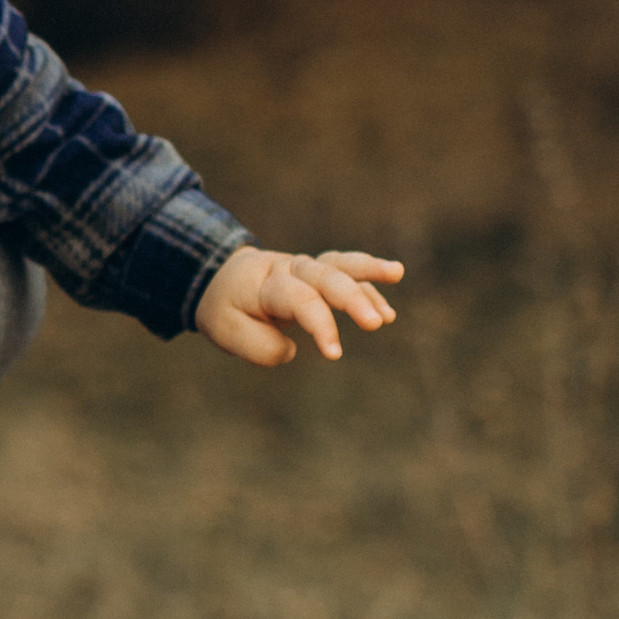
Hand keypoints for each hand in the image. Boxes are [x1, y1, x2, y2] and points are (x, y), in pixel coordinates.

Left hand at [194, 246, 402, 369]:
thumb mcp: (227, 332)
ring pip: (340, 263)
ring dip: (369, 269)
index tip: (335, 354)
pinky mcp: (320, 274)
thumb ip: (259, 346)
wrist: (222, 280)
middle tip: (375, 323)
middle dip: (352, 297)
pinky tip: (389, 311)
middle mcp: (290, 269)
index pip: (299, 299)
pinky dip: (370, 282)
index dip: (321, 325)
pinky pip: (349, 272)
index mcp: (265, 284)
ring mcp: (307, 268)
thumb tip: (291, 349)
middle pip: (325, 276)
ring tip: (397, 272)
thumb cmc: (227, 308)